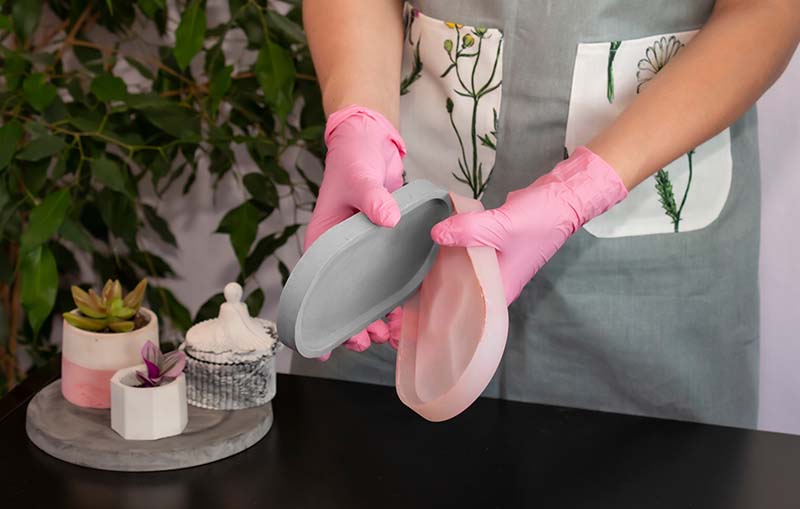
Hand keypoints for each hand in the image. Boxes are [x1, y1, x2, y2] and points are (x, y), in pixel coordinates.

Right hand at [305, 105, 406, 358]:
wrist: (371, 141)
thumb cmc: (354, 158)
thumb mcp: (360, 176)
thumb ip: (373, 197)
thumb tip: (387, 218)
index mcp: (324, 240)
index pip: (316, 286)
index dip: (318, 316)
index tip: (325, 345)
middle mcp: (340, 252)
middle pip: (341, 298)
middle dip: (352, 325)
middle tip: (369, 342)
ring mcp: (362, 253)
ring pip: (363, 295)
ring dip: (373, 318)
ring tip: (388, 335)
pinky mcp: (383, 248)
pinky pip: (385, 280)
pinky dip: (392, 300)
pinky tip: (403, 316)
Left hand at [431, 146, 628, 303]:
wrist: (563, 196)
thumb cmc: (540, 220)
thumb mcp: (500, 226)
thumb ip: (467, 231)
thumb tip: (436, 234)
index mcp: (501, 288)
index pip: (467, 309)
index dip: (444, 308)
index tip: (419, 304)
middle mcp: (497, 281)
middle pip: (462, 289)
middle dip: (438, 285)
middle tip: (410, 281)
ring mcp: (495, 263)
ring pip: (464, 268)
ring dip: (445, 263)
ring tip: (416, 263)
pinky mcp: (493, 246)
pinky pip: (468, 251)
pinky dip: (455, 247)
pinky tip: (436, 241)